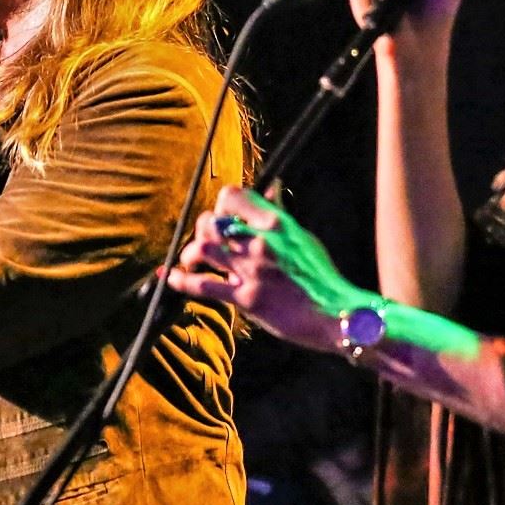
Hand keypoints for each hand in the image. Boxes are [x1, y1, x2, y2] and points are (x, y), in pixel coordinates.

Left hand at [168, 187, 376, 353]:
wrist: (334, 315)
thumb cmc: (321, 277)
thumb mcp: (302, 238)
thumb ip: (279, 215)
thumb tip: (269, 188)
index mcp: (276, 223)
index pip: (232, 196)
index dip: (220, 205)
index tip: (222, 216)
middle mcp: (260, 243)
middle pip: (211, 221)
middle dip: (202, 230)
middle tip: (207, 242)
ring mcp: (251, 270)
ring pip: (202, 248)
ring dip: (190, 253)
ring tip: (192, 259)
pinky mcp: (246, 298)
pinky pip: (203, 286)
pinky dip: (180, 280)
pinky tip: (170, 278)